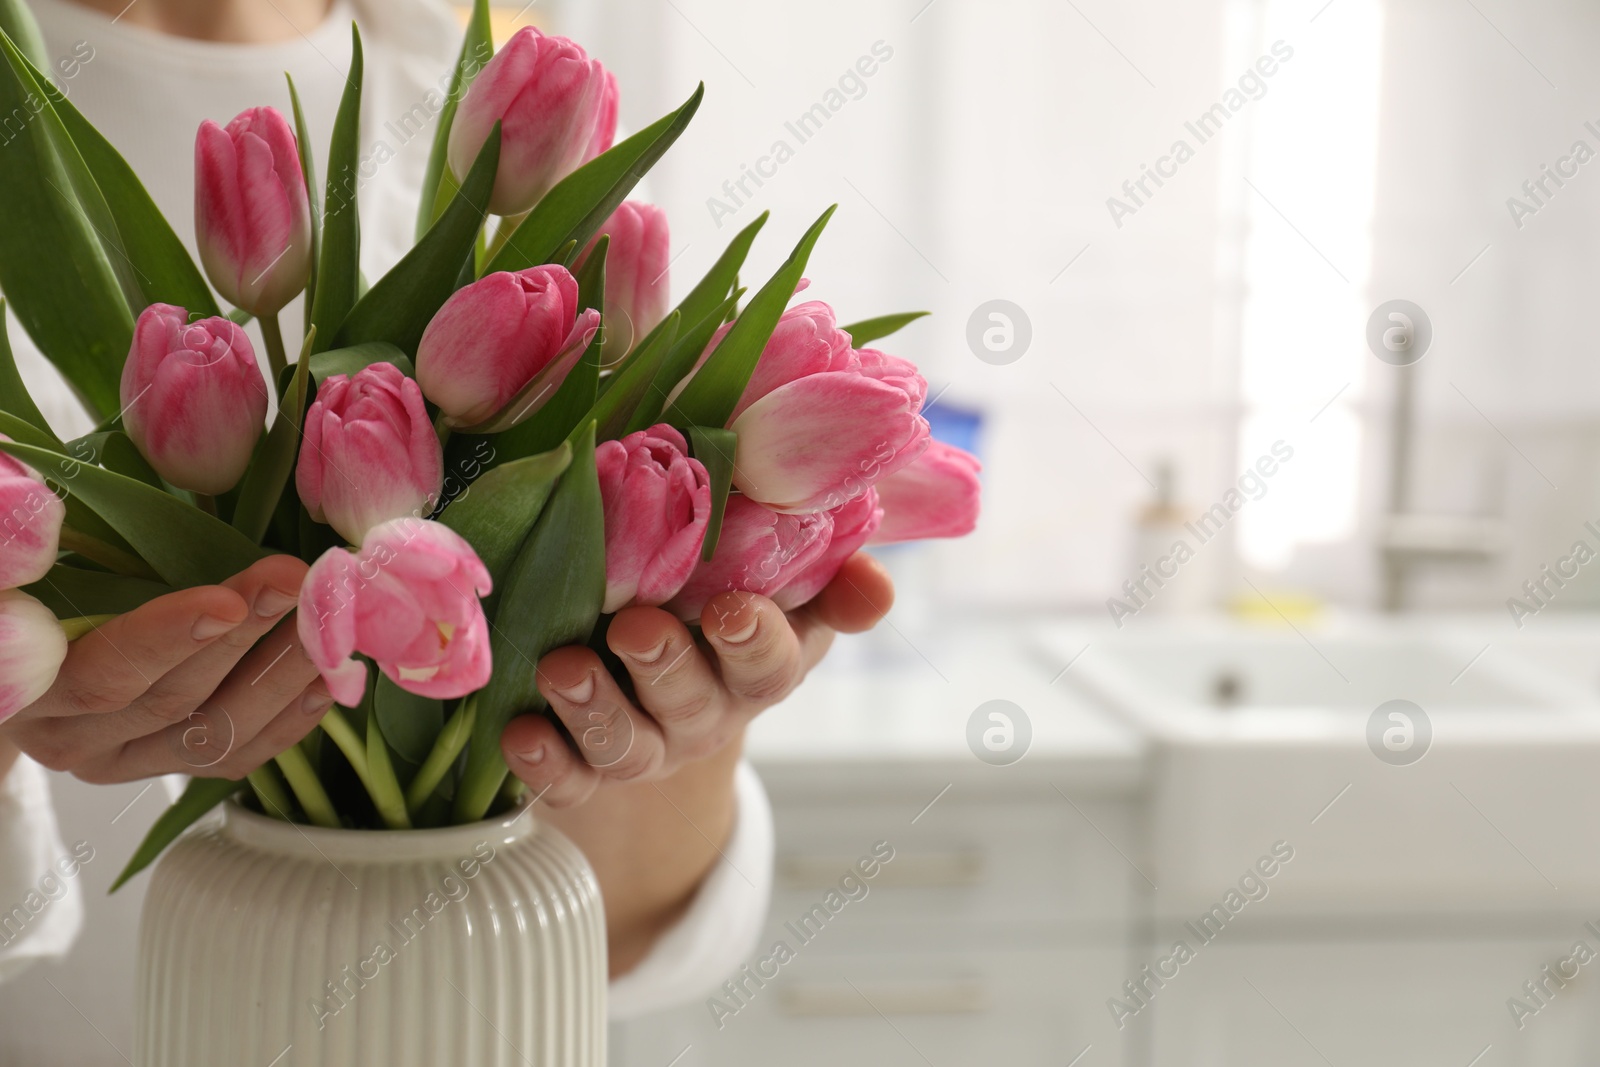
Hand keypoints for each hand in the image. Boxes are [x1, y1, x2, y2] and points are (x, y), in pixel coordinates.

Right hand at [2, 555, 327, 782]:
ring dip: (281, 675)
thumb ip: (27, 549)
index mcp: (27, 686)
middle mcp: (67, 737)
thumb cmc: (30, 582)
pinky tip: (328, 674)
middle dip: (245, 638)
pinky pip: (236, 756)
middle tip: (301, 583)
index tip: (227, 602)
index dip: (163, 640)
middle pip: (169, 700)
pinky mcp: (168, 766)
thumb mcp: (20, 564)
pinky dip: (290, 716)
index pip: (97, 673)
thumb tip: (49, 515)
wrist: (29, 642)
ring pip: (213, 734)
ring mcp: (122, 759)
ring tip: (328, 621)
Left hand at [501, 552, 894, 805]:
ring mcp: (645, 750)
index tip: (731, 607)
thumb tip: (876, 583)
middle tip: (636, 627)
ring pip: (626, 746)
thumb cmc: (724, 618)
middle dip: (665, 666)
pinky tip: (519, 732)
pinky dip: (543, 763)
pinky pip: (567, 783)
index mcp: (757, 670)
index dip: (754, 639)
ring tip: (561, 667)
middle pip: (692, 703)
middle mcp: (704, 716)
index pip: (772, 663)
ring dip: (595, 710)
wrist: (664, 693)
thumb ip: (833, 582)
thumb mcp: (787, 598)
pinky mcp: (585, 774)